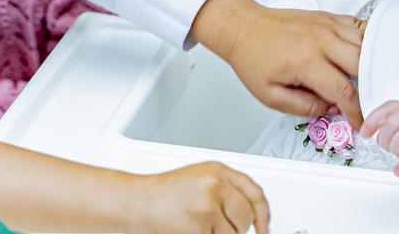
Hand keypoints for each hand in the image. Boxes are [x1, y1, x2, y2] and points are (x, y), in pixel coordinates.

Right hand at [125, 161, 269, 233]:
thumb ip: (225, 190)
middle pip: (246, 217)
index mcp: (216, 170)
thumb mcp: (197, 180)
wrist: (134, 203)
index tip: (264, 227)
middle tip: (212, 225)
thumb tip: (251, 214)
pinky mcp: (201, 228)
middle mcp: (215, 185)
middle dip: (235, 227)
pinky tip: (189, 229)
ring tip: (194, 223)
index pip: (254, 193)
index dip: (263, 213)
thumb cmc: (161, 195)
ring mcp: (209, 207)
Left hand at [191, 0, 366, 126]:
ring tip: (373, 81)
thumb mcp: (270, 95)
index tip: (360, 123)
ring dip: (374, 64)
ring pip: (367, 44)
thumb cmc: (252, 57)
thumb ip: (305, 107)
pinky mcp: (329, 17)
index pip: (344, 92)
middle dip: (372, 87)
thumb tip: (332, 109)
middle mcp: (321, 40)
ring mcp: (327, 25)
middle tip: (372, 102)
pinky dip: (369, 41)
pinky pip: (359, 27)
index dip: (357, 112)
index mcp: (306, 62)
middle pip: (364, 65)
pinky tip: (368, 55)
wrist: (242, 26)